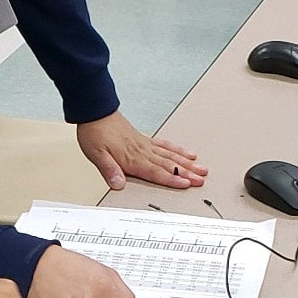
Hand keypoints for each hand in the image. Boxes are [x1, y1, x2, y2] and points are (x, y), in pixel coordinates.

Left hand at [77, 110, 206, 189]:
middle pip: (169, 164)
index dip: (172, 179)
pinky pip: (165, 145)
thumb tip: (118, 184)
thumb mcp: (96, 154)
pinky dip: (177, 150)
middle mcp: (142, 151)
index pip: (156, 172)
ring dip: (187, 163)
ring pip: (171, 155)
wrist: (95, 112)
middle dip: (187, 173)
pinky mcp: (144, 139)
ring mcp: (145, 144)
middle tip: (202, 179)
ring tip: (202, 169)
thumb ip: (109, 170)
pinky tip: (187, 153)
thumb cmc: (95, 133)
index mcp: (132, 158)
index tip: (186, 184)